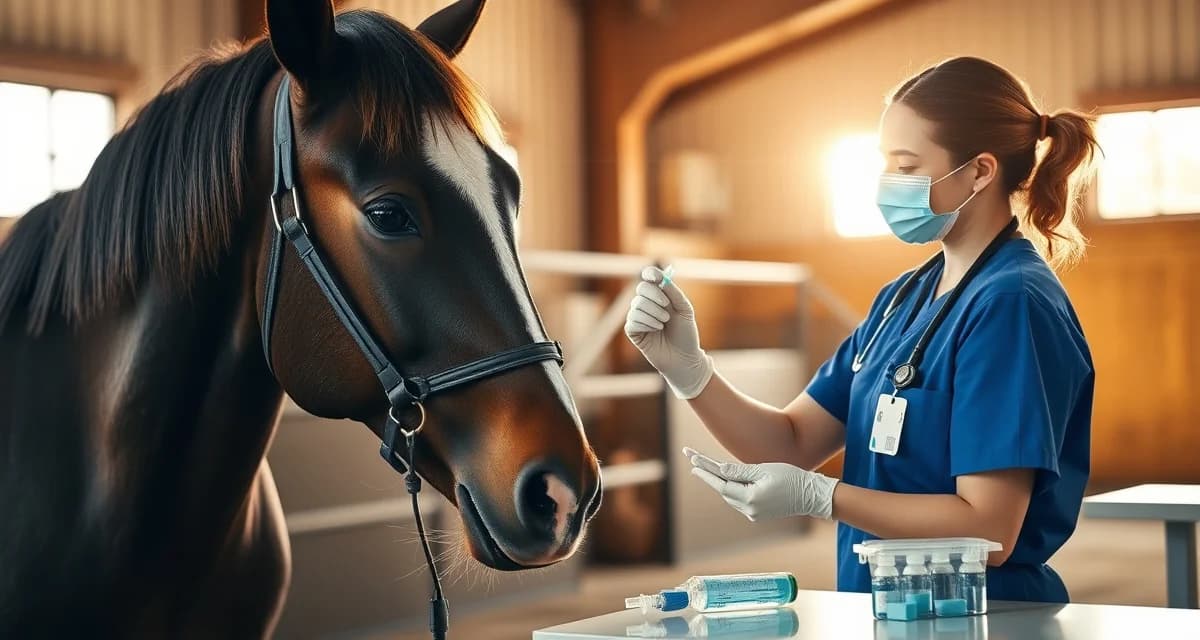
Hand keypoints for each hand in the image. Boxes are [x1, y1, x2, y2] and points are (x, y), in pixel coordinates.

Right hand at [623, 267, 713, 398]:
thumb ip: (673, 292)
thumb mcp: (684, 310)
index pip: (649, 278)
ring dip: (654, 314)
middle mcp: (647, 304)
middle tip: (668, 306)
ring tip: (664, 324)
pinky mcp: (632, 330)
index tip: (655, 276)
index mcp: (660, 296)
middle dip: (655, 296)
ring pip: (637, 305)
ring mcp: (638, 317)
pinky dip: (647, 324)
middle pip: (641, 289)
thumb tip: (661, 277)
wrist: (684, 357)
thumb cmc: (686, 334)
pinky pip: (633, 320)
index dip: (650, 274)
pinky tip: (656, 331)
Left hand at [684, 447, 838, 520]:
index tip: (693, 462)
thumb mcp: (764, 470)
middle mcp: (749, 510)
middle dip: (709, 475)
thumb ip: (740, 472)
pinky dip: (733, 489)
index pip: (721, 483)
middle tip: (693, 461)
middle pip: (723, 490)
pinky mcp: (758, 514)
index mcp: (750, 499)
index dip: (706, 472)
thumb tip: (720, 470)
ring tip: (705, 466)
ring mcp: (753, 514)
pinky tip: (728, 479)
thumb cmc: (790, 478)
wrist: (811, 496)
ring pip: (730, 496)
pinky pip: (740, 500)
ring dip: (720, 482)